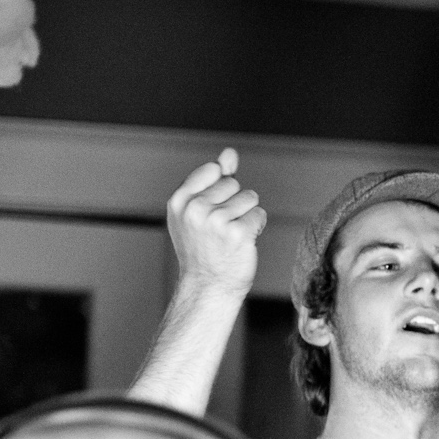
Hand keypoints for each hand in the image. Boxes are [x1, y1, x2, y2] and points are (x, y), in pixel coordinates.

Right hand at [165, 148, 266, 299]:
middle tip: (221, 228)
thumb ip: (213, 179)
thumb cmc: (203, 248)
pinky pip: (259, 215)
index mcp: (179, 200)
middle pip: (233, 184)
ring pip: (249, 198)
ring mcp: (216, 221)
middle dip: (234, 202)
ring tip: (231, 235)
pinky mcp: (238, 233)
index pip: (212, 170)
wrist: (207, 285)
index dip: (220, 188)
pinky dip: (256, 227)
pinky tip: (242, 241)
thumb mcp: (197, 210)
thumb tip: (229, 153)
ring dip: (246, 215)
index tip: (212, 210)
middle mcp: (195, 209)